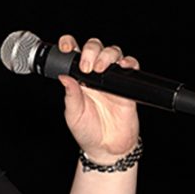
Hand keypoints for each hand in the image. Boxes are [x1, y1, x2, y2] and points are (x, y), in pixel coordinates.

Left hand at [57, 34, 140, 162]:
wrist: (107, 148)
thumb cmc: (87, 132)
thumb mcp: (73, 115)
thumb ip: (70, 95)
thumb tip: (63, 77)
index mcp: (78, 80)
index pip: (73, 55)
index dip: (69, 45)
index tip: (66, 47)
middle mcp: (94, 76)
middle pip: (95, 48)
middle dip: (90, 50)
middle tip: (86, 66)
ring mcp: (111, 79)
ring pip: (113, 52)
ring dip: (107, 55)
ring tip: (100, 69)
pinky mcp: (127, 86)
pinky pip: (131, 66)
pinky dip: (128, 62)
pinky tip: (122, 66)